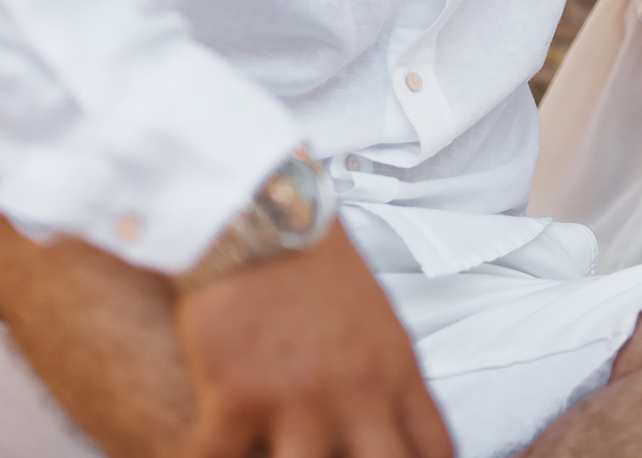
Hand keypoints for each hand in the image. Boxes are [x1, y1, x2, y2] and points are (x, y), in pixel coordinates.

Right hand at [175, 228, 455, 457]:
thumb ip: (385, 379)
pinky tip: (208, 445)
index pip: (433, 451)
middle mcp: (358, 391)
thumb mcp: (375, 321)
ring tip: (267, 451)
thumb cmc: (312, 264)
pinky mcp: (236, 395)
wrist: (257, 209)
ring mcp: (299, 398)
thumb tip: (385, 430)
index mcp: (396, 372)